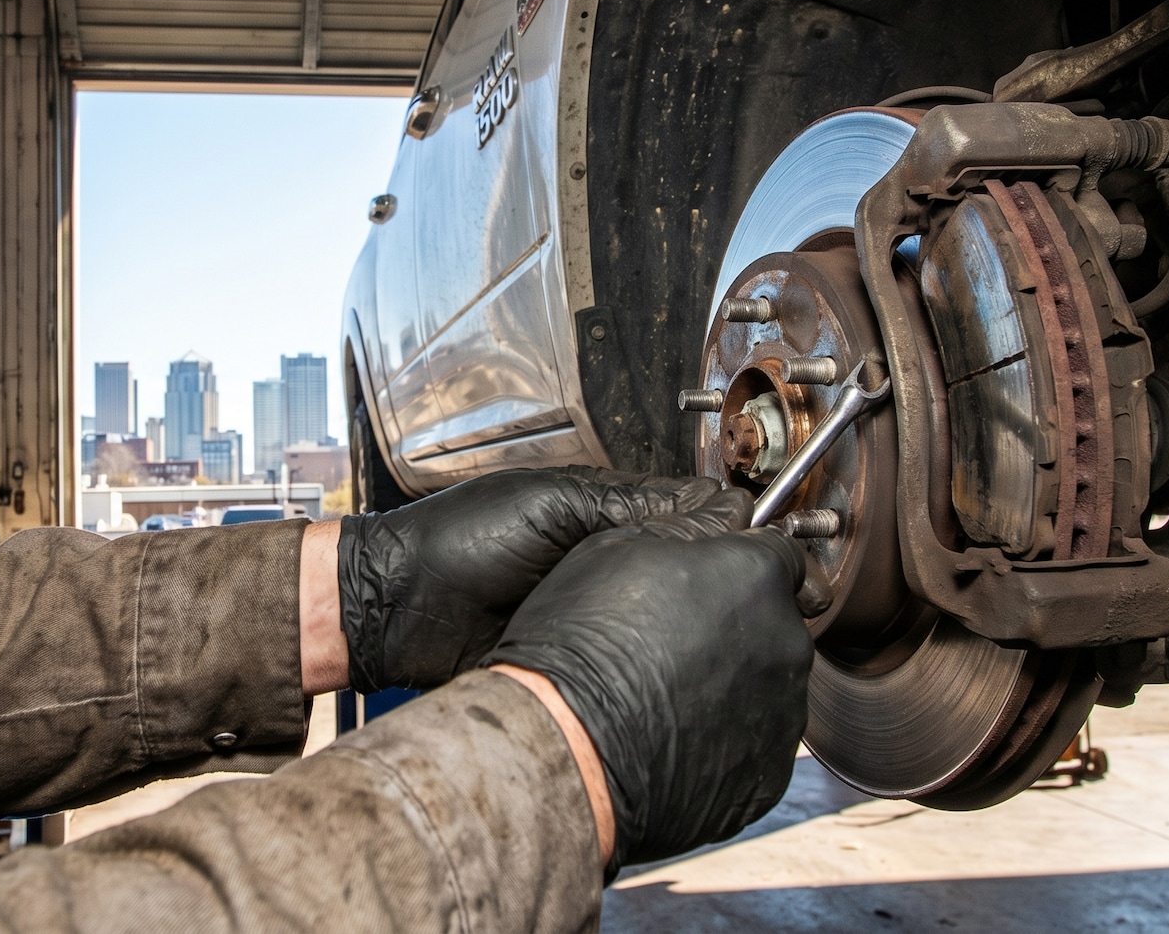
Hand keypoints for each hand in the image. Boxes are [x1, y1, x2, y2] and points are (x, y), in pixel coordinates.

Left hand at [337, 467, 737, 692]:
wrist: (395, 609)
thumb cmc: (458, 541)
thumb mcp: (549, 505)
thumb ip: (629, 506)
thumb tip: (714, 510)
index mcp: (603, 513)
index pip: (689, 515)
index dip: (729, 531)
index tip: (771, 550)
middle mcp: (606, 561)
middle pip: (687, 569)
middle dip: (724, 580)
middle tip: (772, 598)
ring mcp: (595, 611)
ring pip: (667, 615)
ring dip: (696, 621)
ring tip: (737, 631)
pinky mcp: (580, 657)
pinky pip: (632, 656)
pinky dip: (660, 659)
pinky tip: (687, 664)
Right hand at [484, 496, 812, 872]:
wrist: (568, 750)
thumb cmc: (583, 644)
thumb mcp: (616, 549)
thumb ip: (686, 527)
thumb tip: (726, 514)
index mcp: (756, 578)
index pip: (778, 554)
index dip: (742, 563)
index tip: (714, 579)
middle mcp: (786, 644)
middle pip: (775, 623)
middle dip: (736, 625)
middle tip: (672, 641)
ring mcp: (783, 714)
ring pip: (767, 686)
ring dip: (731, 683)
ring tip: (664, 695)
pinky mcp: (767, 775)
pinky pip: (755, 745)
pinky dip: (725, 740)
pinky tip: (673, 737)